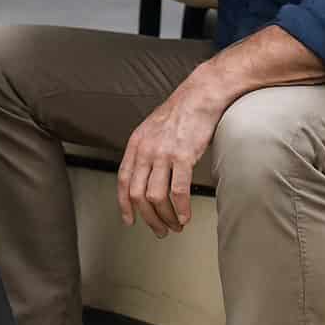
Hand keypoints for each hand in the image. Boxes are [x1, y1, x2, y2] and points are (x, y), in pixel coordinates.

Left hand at [117, 72, 226, 237]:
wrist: (201, 94)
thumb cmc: (181, 112)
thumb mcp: (153, 129)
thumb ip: (146, 151)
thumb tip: (146, 176)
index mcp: (136, 144)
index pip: (122, 181)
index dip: (124, 204)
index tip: (130, 220)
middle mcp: (145, 150)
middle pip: (138, 194)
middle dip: (148, 218)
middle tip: (160, 230)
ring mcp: (163, 153)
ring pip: (156, 197)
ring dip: (166, 217)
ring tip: (175, 226)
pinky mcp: (183, 156)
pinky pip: (178, 191)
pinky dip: (181, 209)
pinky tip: (186, 216)